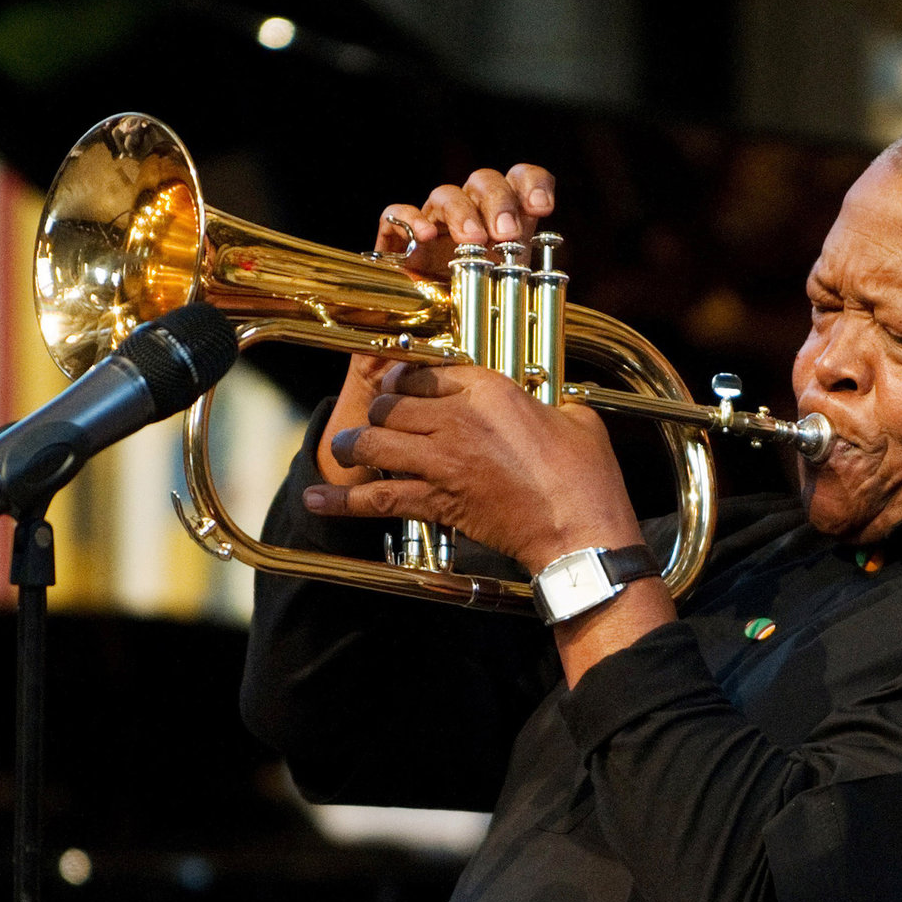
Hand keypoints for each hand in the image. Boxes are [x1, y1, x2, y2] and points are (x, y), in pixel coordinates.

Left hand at [305, 362, 643, 575]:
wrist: (578, 529)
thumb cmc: (587, 476)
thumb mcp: (577, 419)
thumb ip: (553, 402)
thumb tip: (551, 407)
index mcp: (491, 390)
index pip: (428, 371)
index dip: (409, 376)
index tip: (403, 382)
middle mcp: (457, 419)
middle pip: (392, 402)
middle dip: (380, 408)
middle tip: (379, 417)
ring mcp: (441, 461)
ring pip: (375, 440)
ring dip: (355, 442)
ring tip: (347, 446)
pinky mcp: (436, 501)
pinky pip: (377, 497)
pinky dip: (342, 500)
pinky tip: (315, 497)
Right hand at [375, 163, 555, 279]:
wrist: (432, 317)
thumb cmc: (476, 294)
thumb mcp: (508, 286)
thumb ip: (528, 279)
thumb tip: (548, 290)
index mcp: (503, 216)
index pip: (520, 179)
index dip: (534, 184)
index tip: (542, 208)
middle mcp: (471, 209)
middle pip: (484, 181)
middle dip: (499, 203)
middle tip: (506, 234)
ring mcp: (435, 219)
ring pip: (446, 194)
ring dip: (462, 212)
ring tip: (472, 239)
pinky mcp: (401, 235)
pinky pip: (397, 213)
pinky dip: (410, 219)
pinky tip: (425, 237)